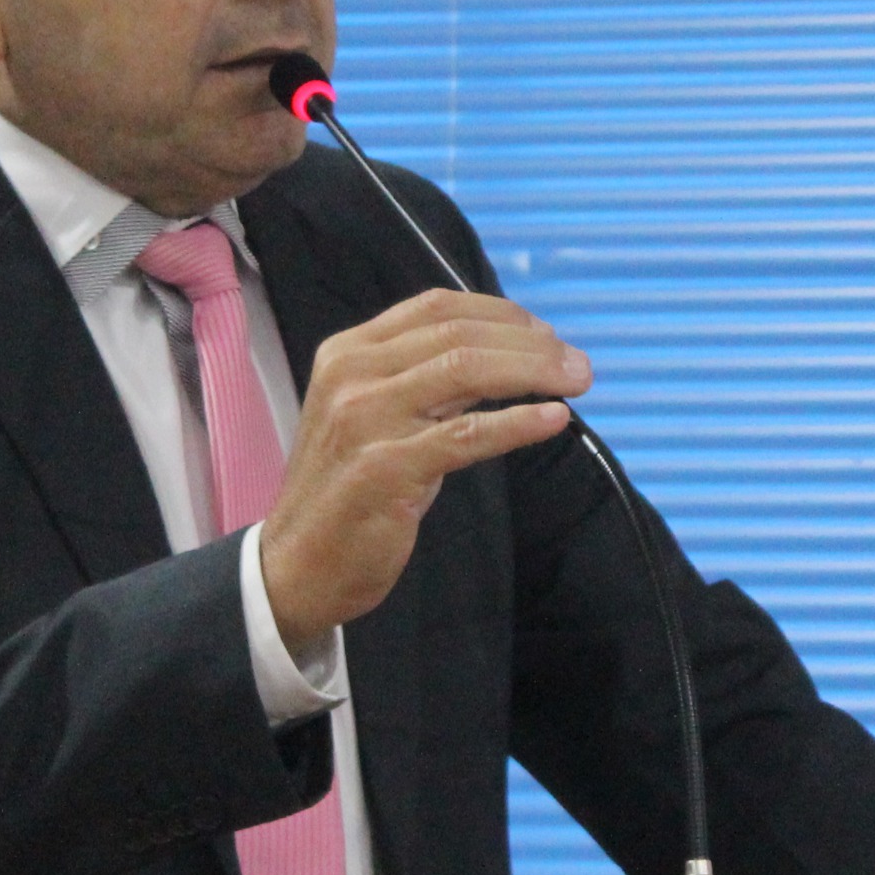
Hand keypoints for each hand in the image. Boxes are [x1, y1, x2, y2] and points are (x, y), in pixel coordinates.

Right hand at [258, 289, 588, 656]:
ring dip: (533, 372)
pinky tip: (553, 420)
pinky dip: (517, 423)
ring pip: (466, 371)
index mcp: (347, 352)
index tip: (546, 334)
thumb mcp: (376, 417)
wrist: (296, 565)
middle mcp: (352, 374)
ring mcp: (365, 420)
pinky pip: (465, 435)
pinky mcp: (385, 469)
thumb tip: (506, 356)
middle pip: (459, 335)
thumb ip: (424, 381)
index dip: (502, 313)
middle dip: (530, 343)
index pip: (437, 309)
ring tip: (576, 382)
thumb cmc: (348, 491)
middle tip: (578, 364)